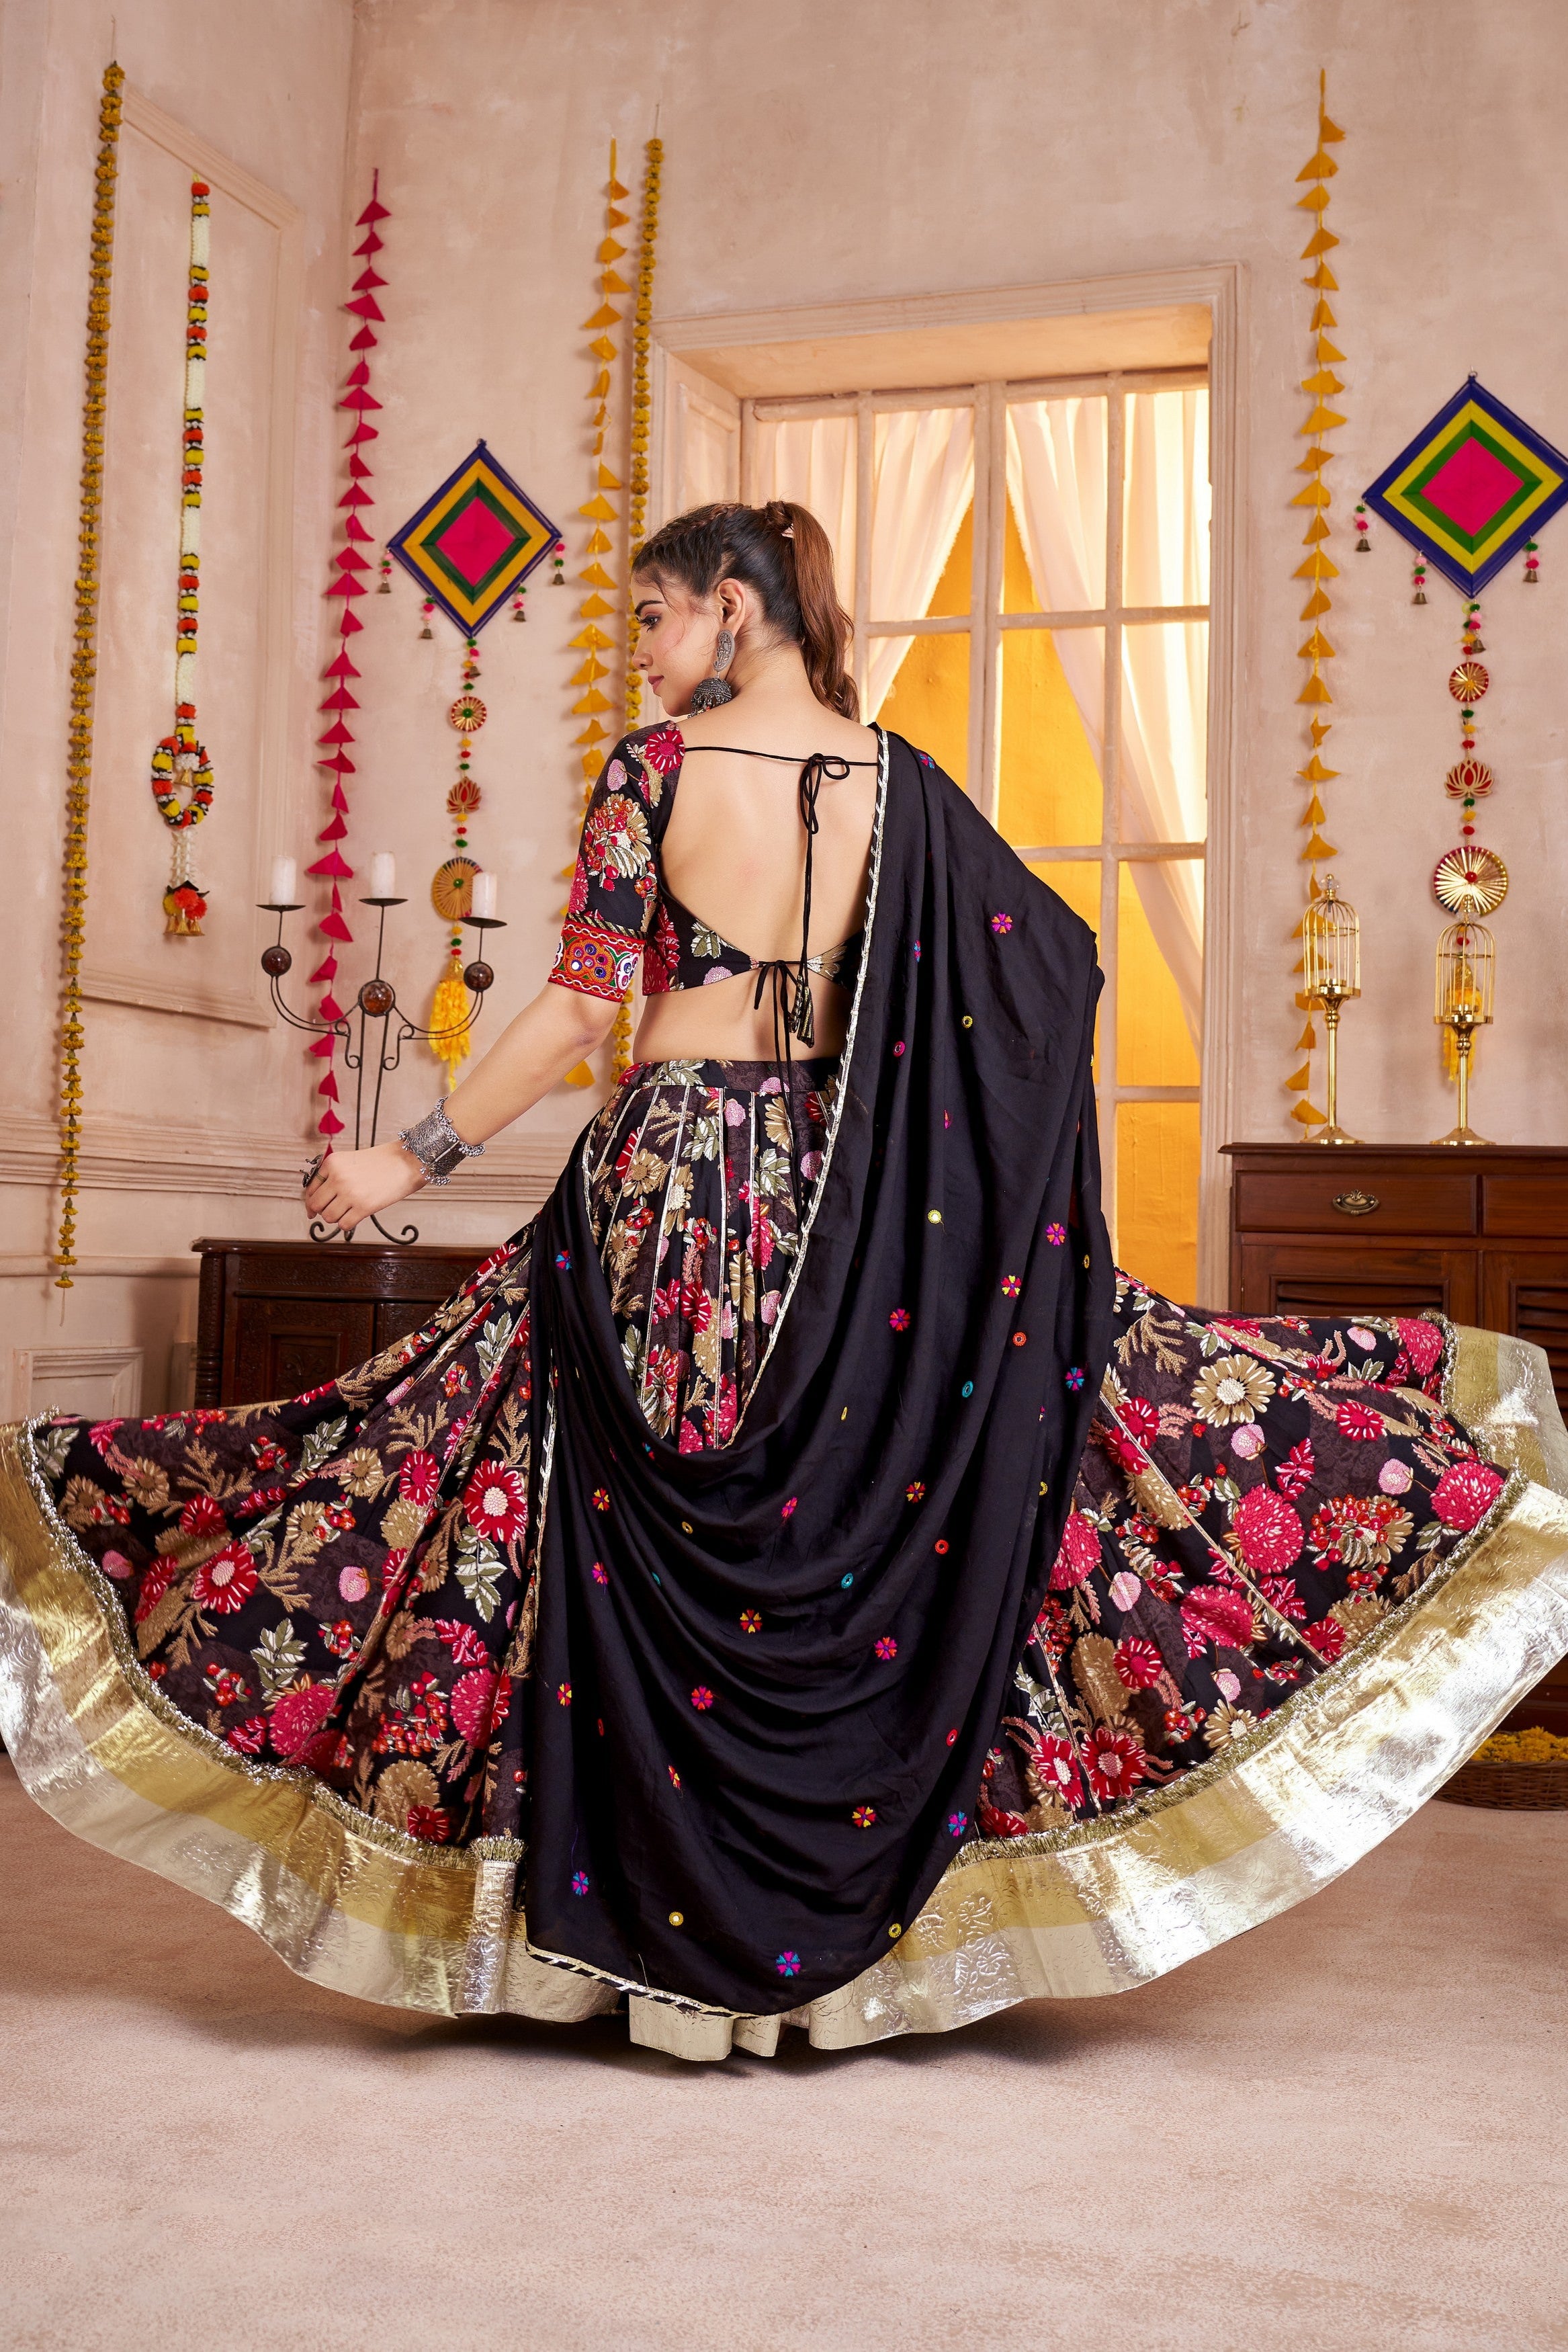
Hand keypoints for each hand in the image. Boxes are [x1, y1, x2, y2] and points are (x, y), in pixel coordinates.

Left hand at [304, 1142, 424, 1237]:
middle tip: (334, 1209)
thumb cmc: (380, 1162)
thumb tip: (312, 1206)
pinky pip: (343, 1225)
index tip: (315, 1208)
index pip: (310, 1189)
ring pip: (328, 1217)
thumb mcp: (349, 1161)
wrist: (407, 1162)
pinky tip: (356, 1216)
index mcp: (332, 1163)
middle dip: (322, 1210)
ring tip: (348, 1210)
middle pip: (316, 1204)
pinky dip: (347, 1224)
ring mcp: (350, 1193)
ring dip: (336, 1217)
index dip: (311, 1200)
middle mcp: (338, 1177)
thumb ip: (331, 1177)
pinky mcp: (364, 1207)